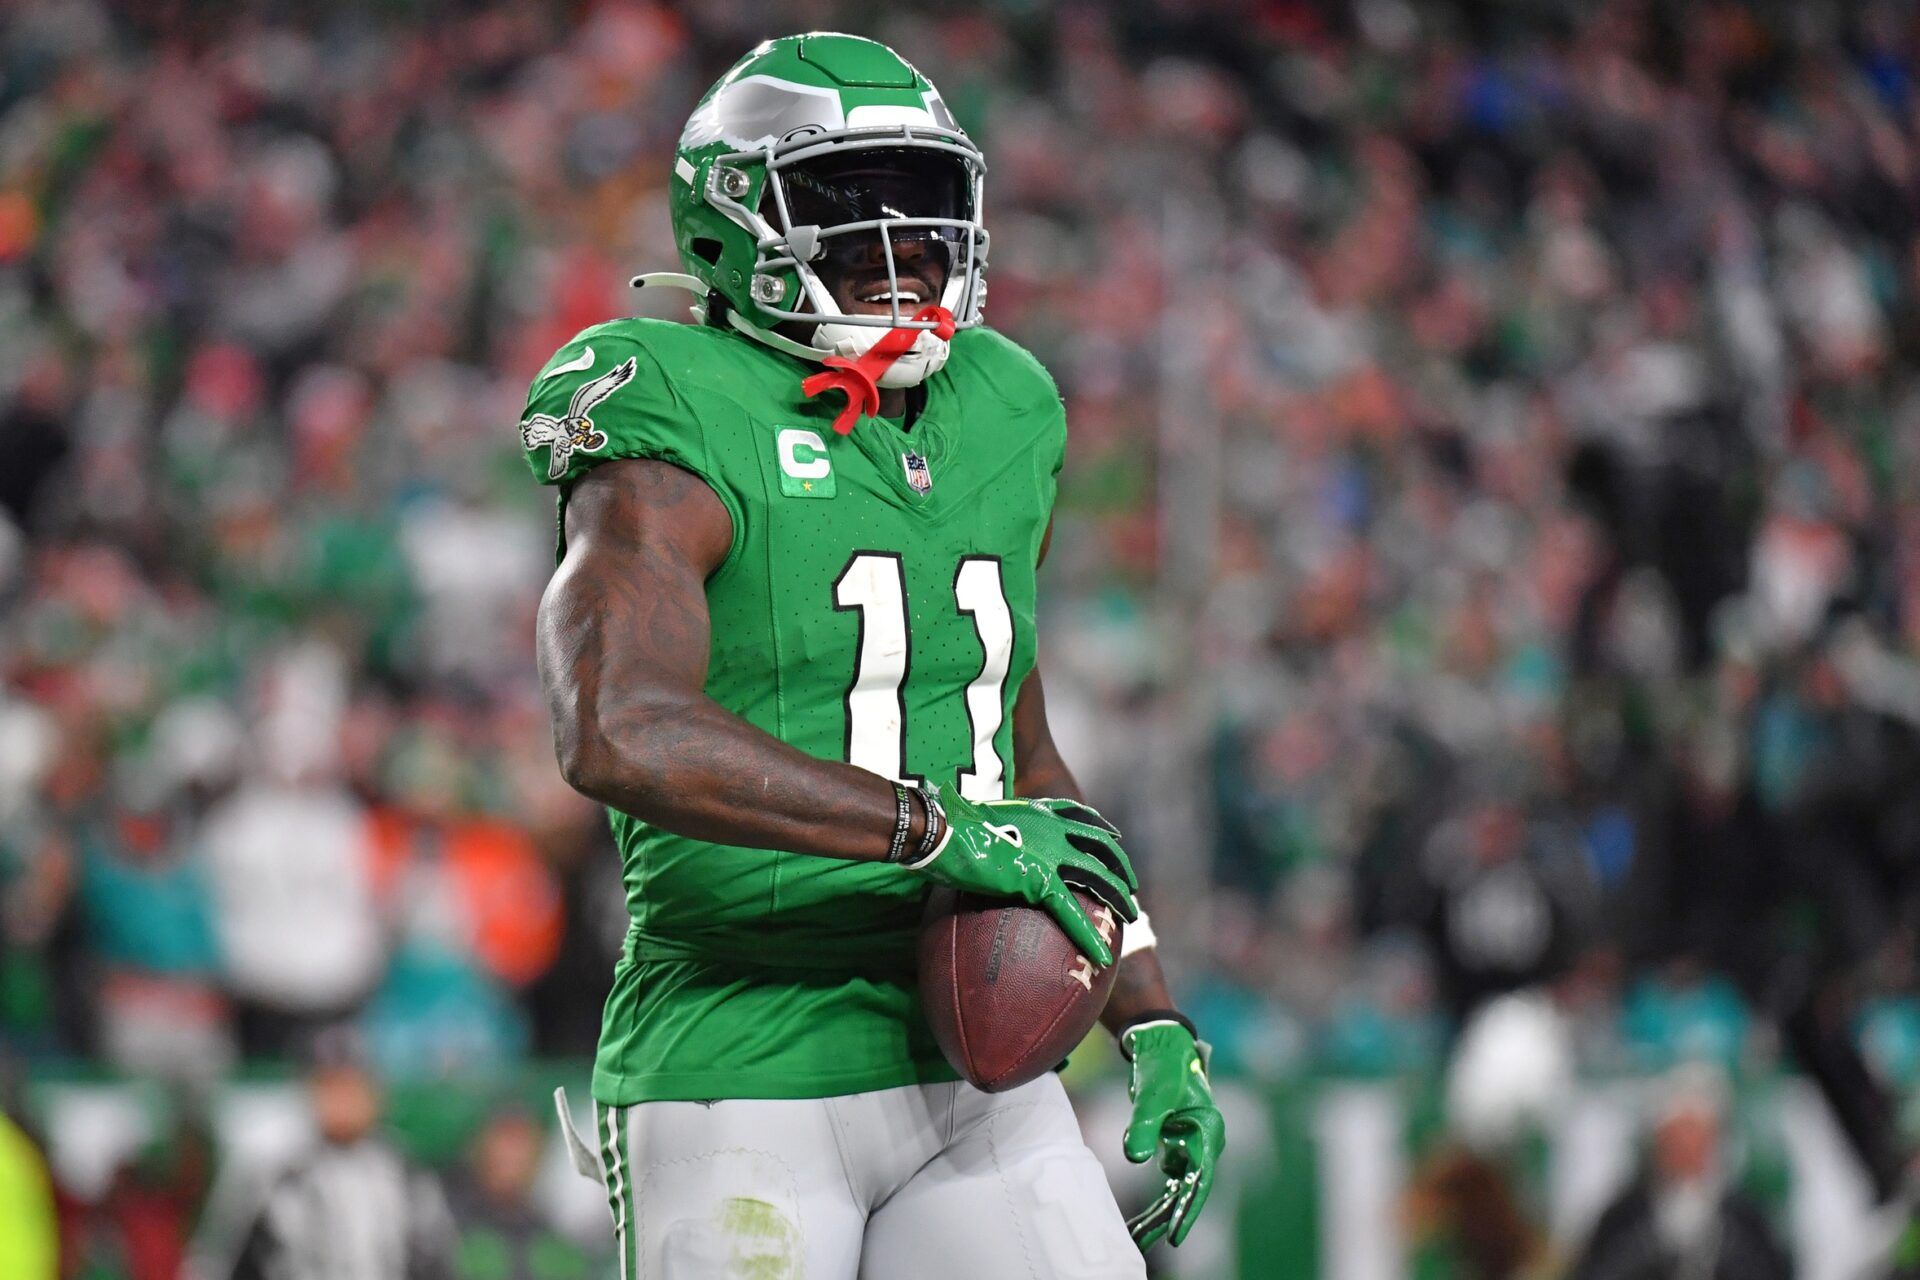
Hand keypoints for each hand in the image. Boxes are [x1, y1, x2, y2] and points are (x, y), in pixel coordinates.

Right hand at [908, 787, 1137, 965]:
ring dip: (1118, 899)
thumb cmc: (947, 824)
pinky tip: (1101, 955)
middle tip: (1130, 885)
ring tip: (1130, 917)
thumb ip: (991, 830)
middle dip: (1119, 867)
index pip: (1082, 818)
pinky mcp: (1039, 879)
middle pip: (1100, 847)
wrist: (941, 829)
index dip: (1101, 831)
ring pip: (1098, 878)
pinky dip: (1089, 936)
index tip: (1114, 840)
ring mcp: (1050, 854)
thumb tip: (974, 840)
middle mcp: (1052, 828)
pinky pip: (1072, 913)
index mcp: (1039, 812)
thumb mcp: (978, 818)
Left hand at [1122, 1020, 1224, 1249]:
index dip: (1188, 1209)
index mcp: (1207, 1132)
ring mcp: (1191, 1146)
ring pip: (1177, 1188)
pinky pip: (1169, 1180)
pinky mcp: (1177, 1145)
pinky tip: (1142, 1219)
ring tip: (1138, 1238)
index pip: (1199, 1180)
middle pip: (1187, 1190)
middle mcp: (1204, 1143)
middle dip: (1168, 1218)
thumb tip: (1135, 1158)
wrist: (1161, 1046)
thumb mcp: (1152, 1097)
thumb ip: (1143, 1126)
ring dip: (1160, 1212)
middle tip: (1145, 1243)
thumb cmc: (1163, 1067)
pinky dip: (1157, 1198)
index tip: (1176, 1235)